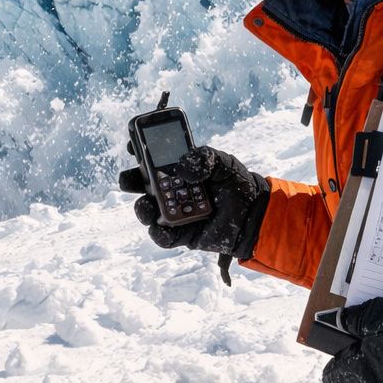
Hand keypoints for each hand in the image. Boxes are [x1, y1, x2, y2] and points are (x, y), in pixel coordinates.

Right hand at [117, 146, 268, 258]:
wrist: (254, 213)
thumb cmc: (236, 184)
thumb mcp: (222, 162)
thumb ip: (202, 158)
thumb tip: (181, 169)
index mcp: (176, 169)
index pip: (151, 159)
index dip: (138, 151)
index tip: (132, 146)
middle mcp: (170, 190)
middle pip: (140, 185)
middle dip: (129, 181)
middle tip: (129, 179)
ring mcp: (173, 213)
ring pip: (147, 211)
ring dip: (142, 208)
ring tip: (148, 205)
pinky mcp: (181, 235)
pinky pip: (162, 236)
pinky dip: (159, 232)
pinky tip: (163, 225)